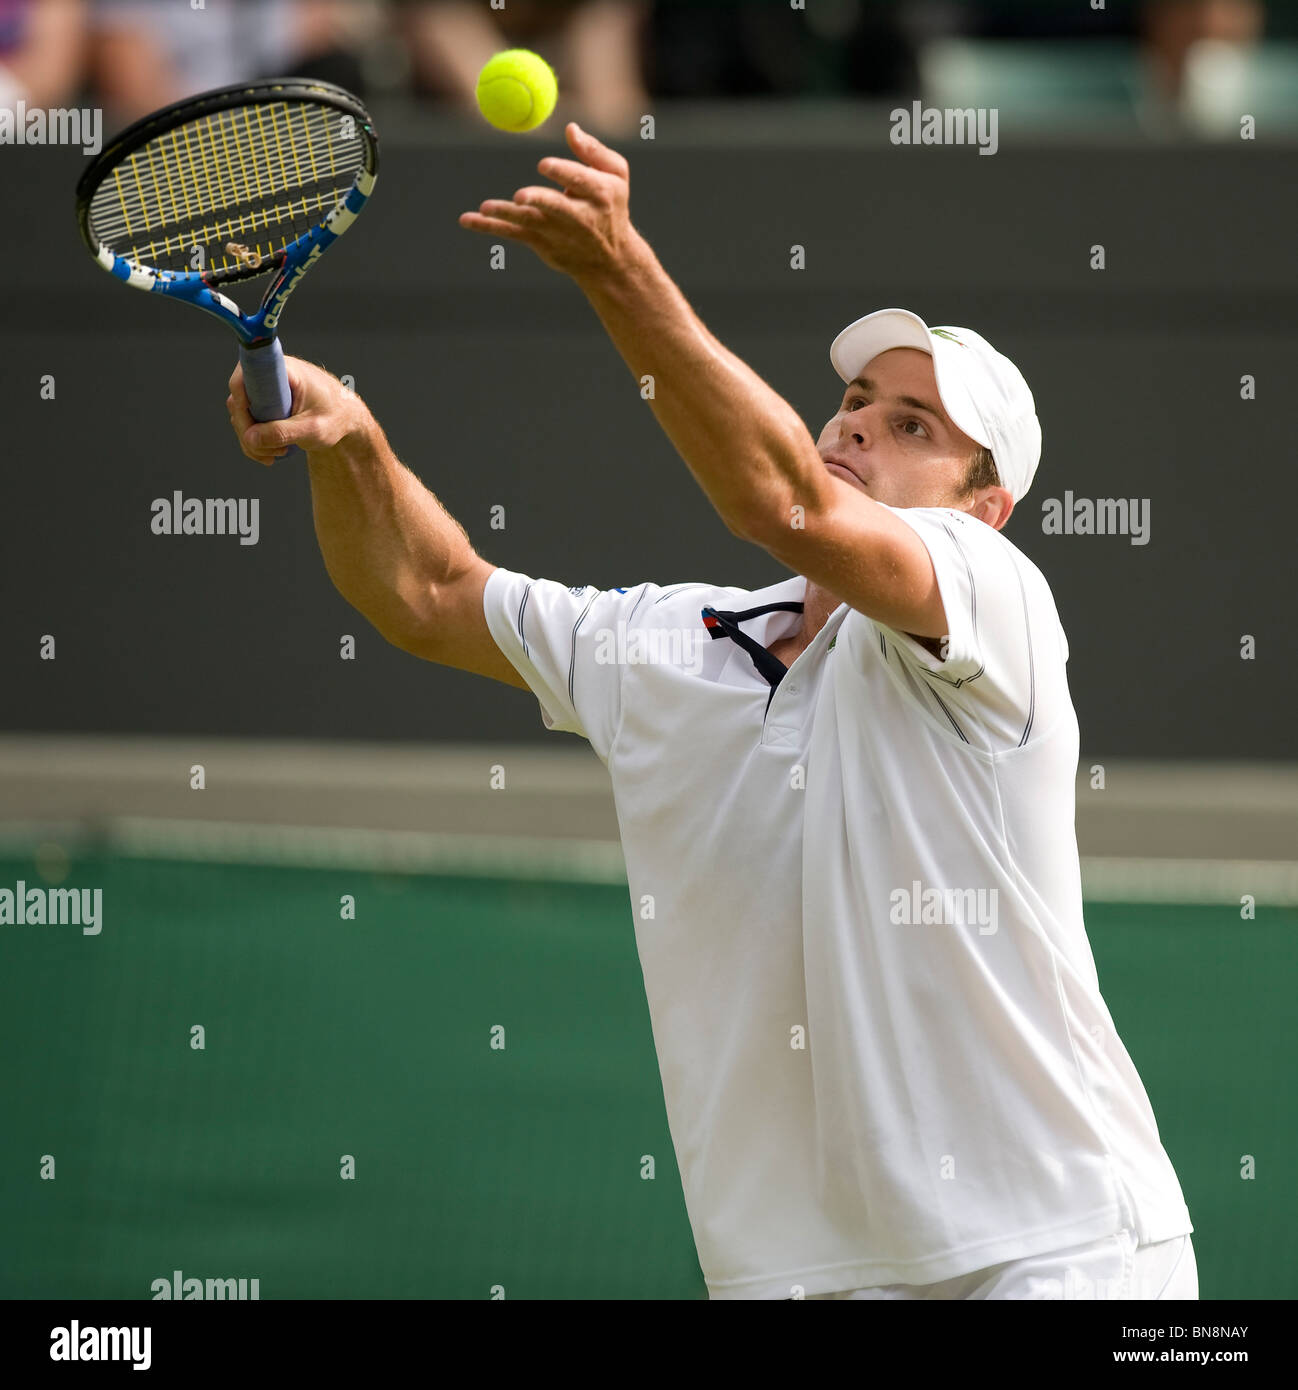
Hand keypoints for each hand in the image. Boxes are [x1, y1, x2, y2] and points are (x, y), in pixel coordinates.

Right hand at [226, 357, 366, 464]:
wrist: (347, 420)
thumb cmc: (336, 418)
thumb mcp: (313, 429)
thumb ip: (283, 432)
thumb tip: (250, 438)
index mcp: (284, 369)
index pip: (246, 374)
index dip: (240, 398)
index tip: (250, 424)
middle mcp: (269, 375)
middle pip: (238, 400)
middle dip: (249, 431)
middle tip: (268, 453)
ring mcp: (265, 390)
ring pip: (241, 415)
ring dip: (253, 440)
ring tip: (277, 454)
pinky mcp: (265, 404)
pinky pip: (249, 421)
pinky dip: (255, 441)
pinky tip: (271, 455)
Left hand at [458, 122, 636, 281]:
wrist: (609, 260)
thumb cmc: (611, 208)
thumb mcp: (616, 176)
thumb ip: (594, 151)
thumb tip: (570, 128)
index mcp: (601, 194)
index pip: (581, 181)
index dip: (563, 173)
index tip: (544, 165)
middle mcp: (579, 217)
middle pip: (557, 207)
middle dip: (539, 201)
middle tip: (521, 196)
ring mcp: (557, 233)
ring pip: (530, 222)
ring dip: (507, 215)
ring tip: (486, 208)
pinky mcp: (540, 243)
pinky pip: (512, 233)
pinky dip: (489, 227)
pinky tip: (467, 219)